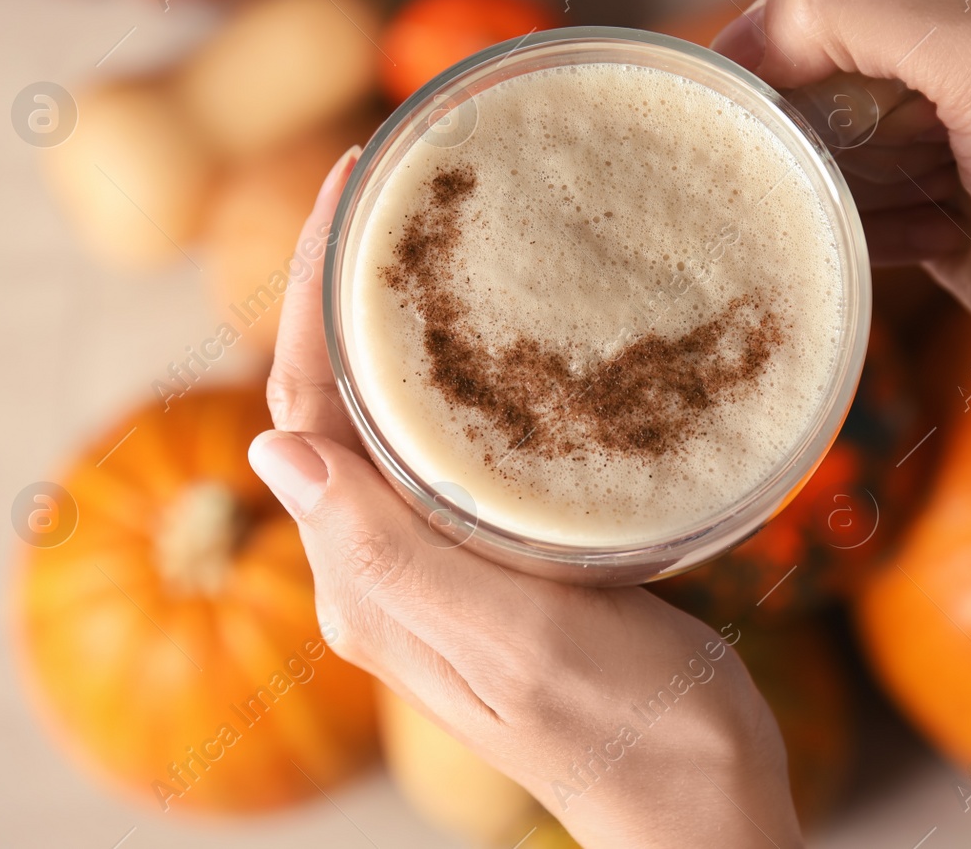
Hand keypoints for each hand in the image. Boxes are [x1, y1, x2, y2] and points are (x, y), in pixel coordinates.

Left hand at [249, 149, 803, 848]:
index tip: (348, 187)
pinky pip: (453, 448)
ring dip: (396, 322)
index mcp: (366, 580)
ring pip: (394, 417)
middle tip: (391, 183)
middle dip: (344, 289)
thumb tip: (271, 450)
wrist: (699, 798)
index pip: (305, 412)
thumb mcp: (510, 636)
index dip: (309, 295)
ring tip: (435, 228)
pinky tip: (506, 330)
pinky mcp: (498, 560)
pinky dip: (460, 373)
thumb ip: (391, 553)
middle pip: (337, 402)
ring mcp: (441, 563)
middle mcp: (385, 567)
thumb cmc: (622, 726)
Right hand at [715, 0, 970, 423]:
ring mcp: (921, 111)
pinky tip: (945, 235)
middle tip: (908, 163)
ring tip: (942, 201)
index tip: (799, 129)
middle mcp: (928, 23)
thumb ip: (853, 11)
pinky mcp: (915, 189)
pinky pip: (839, 206)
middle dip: (826, 135)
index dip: (784, 64)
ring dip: (857, 191)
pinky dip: (872, 231)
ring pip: (812, 148)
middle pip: (798, 77)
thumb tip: (749, 37)